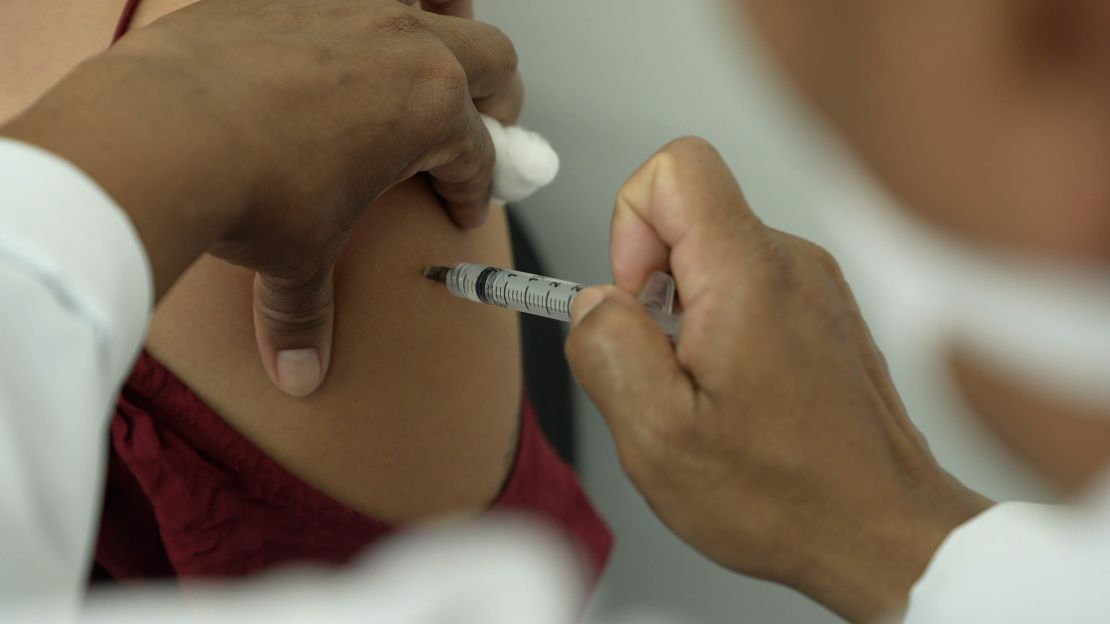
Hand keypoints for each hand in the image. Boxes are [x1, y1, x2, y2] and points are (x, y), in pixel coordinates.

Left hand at [2, 0, 520, 395]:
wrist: (160, 132)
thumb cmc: (246, 185)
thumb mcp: (295, 258)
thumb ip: (306, 313)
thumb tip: (300, 372)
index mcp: (431, 110)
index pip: (476, 155)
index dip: (474, 188)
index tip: (460, 205)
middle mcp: (405, 46)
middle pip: (491, 60)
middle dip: (496, 98)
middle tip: (479, 126)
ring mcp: (351, 5)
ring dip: (448, 26)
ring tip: (430, 52)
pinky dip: (366, 11)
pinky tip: (340, 37)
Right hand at [564, 138, 992, 621]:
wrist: (885, 532)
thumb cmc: (788, 496)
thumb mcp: (658, 438)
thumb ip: (607, 350)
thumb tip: (593, 304)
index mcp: (748, 275)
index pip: (676, 166)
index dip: (630, 223)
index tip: (636, 302)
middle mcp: (790, 263)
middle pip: (688, 216)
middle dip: (651, 288)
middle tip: (668, 369)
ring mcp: (813, 287)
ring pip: (711, 260)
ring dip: (684, 319)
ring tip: (705, 395)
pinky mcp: (821, 314)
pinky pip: (745, 291)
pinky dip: (719, 334)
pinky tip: (736, 400)